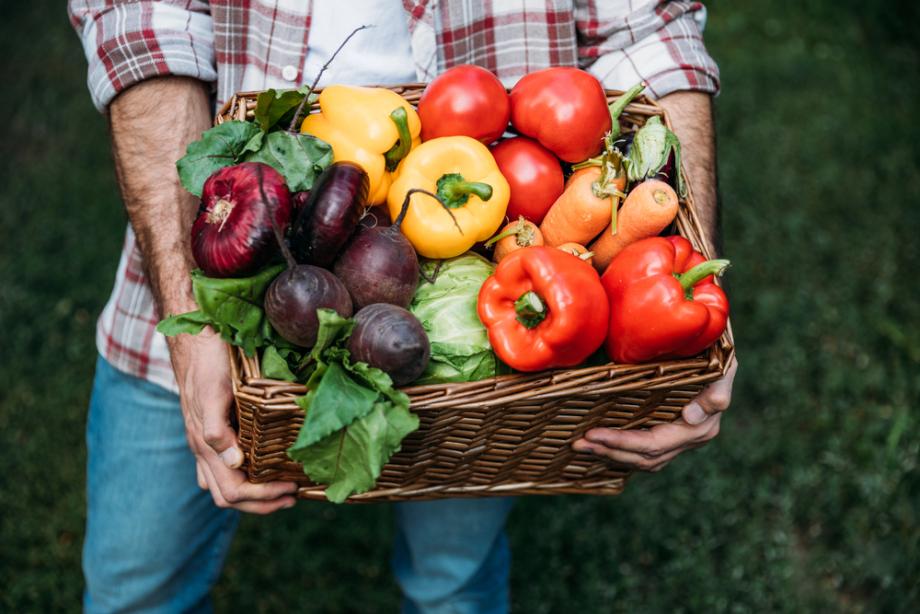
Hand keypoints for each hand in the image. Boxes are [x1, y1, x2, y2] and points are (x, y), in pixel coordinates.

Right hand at [171, 328, 298, 512]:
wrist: (196, 341)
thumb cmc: (208, 365)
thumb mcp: (214, 394)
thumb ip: (217, 431)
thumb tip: (235, 463)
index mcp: (204, 447)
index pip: (232, 491)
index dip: (262, 497)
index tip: (291, 488)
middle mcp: (203, 451)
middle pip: (227, 497)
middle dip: (262, 504)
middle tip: (293, 496)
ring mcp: (204, 444)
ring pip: (223, 487)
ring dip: (255, 496)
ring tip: (284, 490)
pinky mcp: (212, 433)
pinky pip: (223, 469)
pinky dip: (247, 479)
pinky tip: (264, 470)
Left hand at [572, 358, 736, 471]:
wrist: (718, 352)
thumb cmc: (718, 356)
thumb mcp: (723, 368)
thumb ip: (716, 392)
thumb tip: (691, 417)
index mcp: (700, 428)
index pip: (654, 444)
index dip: (622, 442)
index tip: (594, 434)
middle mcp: (689, 440)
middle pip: (644, 457)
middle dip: (609, 451)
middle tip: (578, 443)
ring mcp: (679, 441)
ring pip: (642, 460)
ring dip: (610, 455)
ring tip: (581, 446)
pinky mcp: (669, 435)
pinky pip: (642, 453)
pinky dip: (619, 453)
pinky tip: (598, 447)